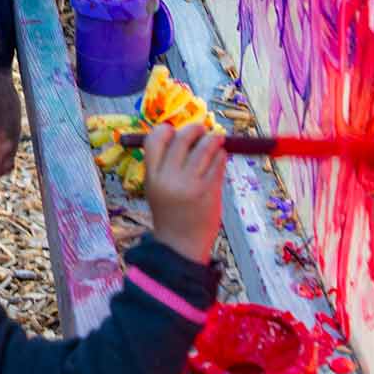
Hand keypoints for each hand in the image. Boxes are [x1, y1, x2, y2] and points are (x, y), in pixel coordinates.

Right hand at [143, 123, 225, 263]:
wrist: (180, 244)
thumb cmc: (170, 211)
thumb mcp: (156, 187)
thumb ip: (165, 164)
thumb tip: (183, 134)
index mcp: (152, 176)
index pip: (154, 140)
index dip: (165, 130)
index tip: (174, 130)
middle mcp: (169, 178)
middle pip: (182, 139)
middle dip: (195, 129)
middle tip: (202, 129)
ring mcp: (190, 184)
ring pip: (204, 148)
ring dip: (213, 139)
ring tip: (217, 139)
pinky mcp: (209, 191)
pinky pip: (218, 164)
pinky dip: (221, 156)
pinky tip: (220, 157)